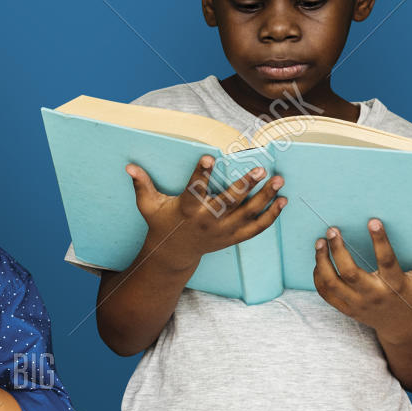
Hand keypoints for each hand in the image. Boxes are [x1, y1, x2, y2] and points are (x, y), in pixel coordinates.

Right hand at [126, 155, 285, 270]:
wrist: (174, 254)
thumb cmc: (162, 224)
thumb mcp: (149, 206)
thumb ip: (142, 185)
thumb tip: (129, 166)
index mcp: (188, 209)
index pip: (195, 188)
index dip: (202, 172)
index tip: (209, 156)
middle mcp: (208, 220)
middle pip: (230, 201)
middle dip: (247, 184)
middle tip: (260, 168)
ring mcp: (223, 231)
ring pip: (248, 214)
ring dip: (266, 197)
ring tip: (279, 181)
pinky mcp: (233, 238)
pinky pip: (256, 228)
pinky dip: (271, 216)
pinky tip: (282, 202)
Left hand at [313, 219, 411, 338]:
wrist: (403, 329)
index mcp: (395, 286)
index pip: (387, 261)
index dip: (380, 241)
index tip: (373, 221)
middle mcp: (374, 295)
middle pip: (350, 273)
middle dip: (338, 251)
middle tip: (332, 230)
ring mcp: (358, 304)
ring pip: (333, 283)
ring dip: (322, 262)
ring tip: (320, 242)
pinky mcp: (347, 309)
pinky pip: (327, 294)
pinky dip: (319, 278)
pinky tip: (319, 261)